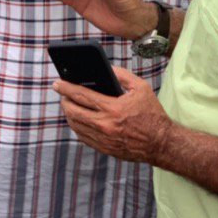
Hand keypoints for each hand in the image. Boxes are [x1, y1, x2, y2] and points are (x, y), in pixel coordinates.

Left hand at [54, 66, 171, 163]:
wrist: (160, 142)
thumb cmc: (152, 113)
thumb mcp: (141, 87)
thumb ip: (122, 75)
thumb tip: (106, 68)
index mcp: (113, 108)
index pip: (82, 95)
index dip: (66, 88)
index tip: (57, 83)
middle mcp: (105, 125)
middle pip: (73, 112)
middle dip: (64, 101)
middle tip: (62, 93)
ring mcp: (103, 139)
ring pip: (76, 126)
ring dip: (69, 114)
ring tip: (69, 105)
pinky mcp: (104, 148)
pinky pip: (83, 137)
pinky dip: (77, 126)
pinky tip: (78, 119)